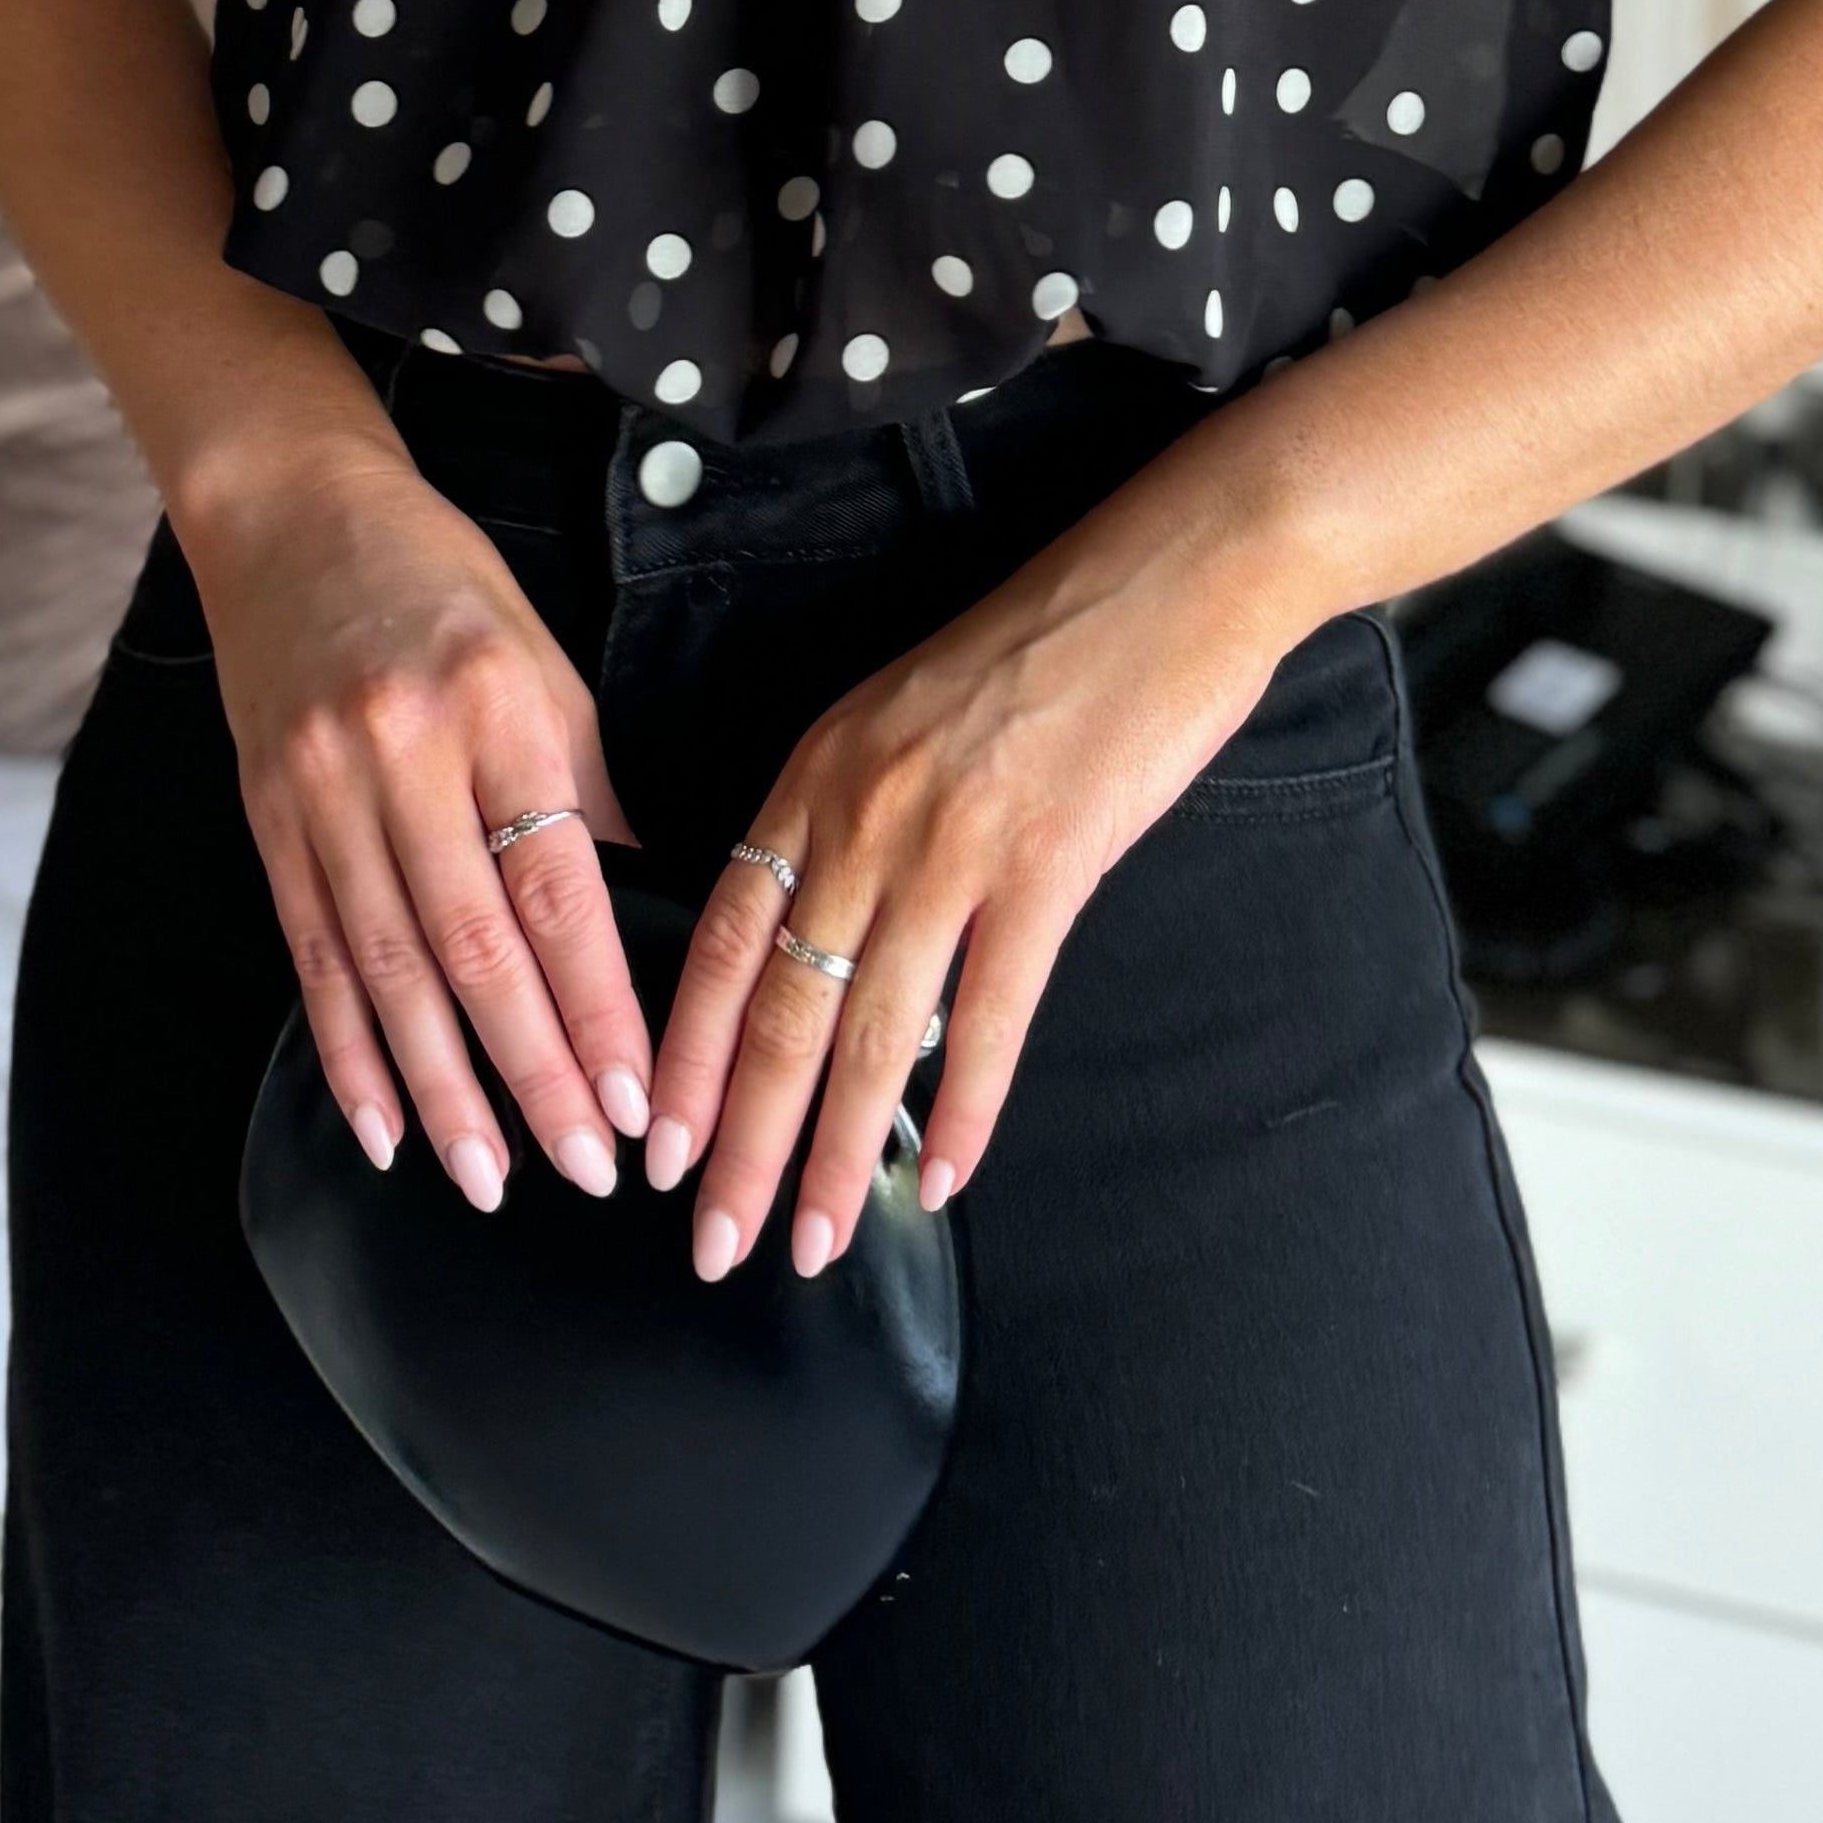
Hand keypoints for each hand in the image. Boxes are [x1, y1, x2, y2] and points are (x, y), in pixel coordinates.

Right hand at [186, 440, 654, 1212]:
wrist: (291, 516)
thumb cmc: (442, 587)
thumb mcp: (543, 661)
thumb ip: (586, 786)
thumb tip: (640, 913)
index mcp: (495, 707)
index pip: (557, 885)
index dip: (597, 1004)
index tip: (639, 1099)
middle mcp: (402, 754)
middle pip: (474, 944)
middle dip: (534, 1070)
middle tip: (585, 1166)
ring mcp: (322, 789)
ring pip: (388, 969)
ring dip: (441, 1088)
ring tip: (487, 1177)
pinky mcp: (268, 817)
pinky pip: (314, 954)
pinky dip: (347, 1051)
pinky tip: (381, 1126)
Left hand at [639, 520, 1295, 1280]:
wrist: (1163, 580)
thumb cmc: (1039, 647)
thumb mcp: (901, 714)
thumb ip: (846, 817)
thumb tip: (807, 938)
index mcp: (819, 771)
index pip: (717, 937)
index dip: (683, 1055)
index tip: (658, 1148)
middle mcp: (868, 814)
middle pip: (778, 1007)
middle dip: (738, 1142)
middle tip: (713, 1243)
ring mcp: (956, 843)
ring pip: (871, 1034)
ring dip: (833, 1155)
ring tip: (812, 1242)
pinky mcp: (1051, 866)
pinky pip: (991, 1018)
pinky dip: (962, 1113)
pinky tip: (938, 1178)